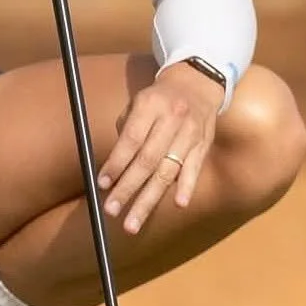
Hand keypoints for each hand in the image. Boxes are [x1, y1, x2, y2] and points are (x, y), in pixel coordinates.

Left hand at [96, 64, 224, 234]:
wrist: (198, 83)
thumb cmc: (159, 98)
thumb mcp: (138, 102)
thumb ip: (126, 131)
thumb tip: (113, 168)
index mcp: (150, 105)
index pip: (131, 139)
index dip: (116, 164)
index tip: (102, 184)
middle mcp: (171, 119)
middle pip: (148, 160)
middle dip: (128, 188)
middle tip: (112, 210)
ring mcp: (190, 133)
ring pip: (168, 170)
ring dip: (149, 199)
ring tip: (133, 221)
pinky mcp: (203, 144)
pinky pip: (194, 168)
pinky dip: (187, 186)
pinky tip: (179, 204)